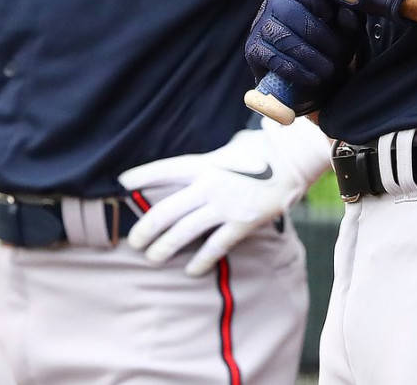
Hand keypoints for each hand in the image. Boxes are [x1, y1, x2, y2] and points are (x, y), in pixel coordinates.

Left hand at [118, 119, 332, 275]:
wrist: (294, 161)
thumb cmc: (263, 149)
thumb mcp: (232, 147)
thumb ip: (213, 160)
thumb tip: (203, 168)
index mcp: (205, 164)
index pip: (166, 170)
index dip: (142, 176)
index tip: (122, 182)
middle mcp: (209, 185)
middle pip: (166, 210)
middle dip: (146, 228)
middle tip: (134, 240)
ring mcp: (225, 206)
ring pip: (184, 232)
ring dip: (165, 247)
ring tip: (153, 257)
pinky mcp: (241, 223)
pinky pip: (214, 247)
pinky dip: (201, 260)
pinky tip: (191, 269)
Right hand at [244, 0, 360, 111]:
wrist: (312, 78)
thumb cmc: (331, 46)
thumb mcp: (346, 33)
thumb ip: (349, 22)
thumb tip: (347, 13)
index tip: (330, 16)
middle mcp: (275, 3)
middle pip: (290, 11)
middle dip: (317, 34)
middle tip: (337, 53)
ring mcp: (261, 25)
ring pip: (281, 36)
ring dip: (308, 55)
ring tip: (327, 70)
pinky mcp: (253, 49)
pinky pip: (271, 57)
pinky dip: (294, 69)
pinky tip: (311, 78)